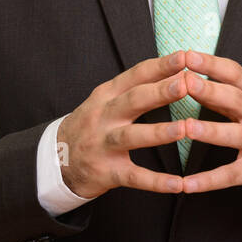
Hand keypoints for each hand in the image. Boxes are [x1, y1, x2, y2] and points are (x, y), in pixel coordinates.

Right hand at [57, 52, 189, 198]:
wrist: (55, 160)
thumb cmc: (93, 124)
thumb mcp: (107, 100)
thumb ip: (137, 87)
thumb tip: (178, 70)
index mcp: (107, 95)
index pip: (136, 75)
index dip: (160, 66)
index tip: (185, 56)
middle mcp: (104, 117)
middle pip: (133, 101)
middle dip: (160, 92)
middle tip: (186, 84)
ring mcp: (103, 145)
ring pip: (132, 136)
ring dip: (159, 132)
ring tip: (184, 129)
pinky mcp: (106, 172)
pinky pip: (133, 177)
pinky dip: (155, 181)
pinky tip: (178, 184)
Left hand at [176, 50, 241, 205]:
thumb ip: (229, 96)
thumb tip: (193, 80)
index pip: (237, 75)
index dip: (213, 64)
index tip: (188, 55)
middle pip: (238, 100)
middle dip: (212, 90)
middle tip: (186, 82)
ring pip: (236, 135)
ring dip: (211, 131)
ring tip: (187, 128)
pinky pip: (232, 176)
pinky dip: (209, 181)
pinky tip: (186, 184)